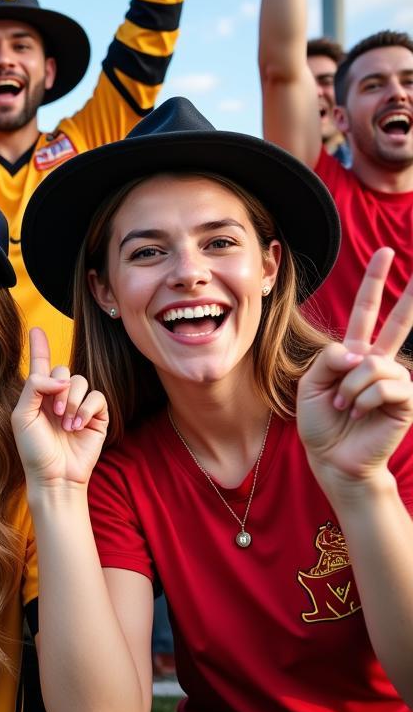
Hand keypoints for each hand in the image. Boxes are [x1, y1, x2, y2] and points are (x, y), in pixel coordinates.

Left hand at [12, 328, 108, 490]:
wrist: (54, 475)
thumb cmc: (33, 449)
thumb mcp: (22, 416)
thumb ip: (34, 388)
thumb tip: (62, 378)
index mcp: (38, 395)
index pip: (40, 365)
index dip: (39, 346)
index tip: (36, 329)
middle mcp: (59, 397)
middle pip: (63, 369)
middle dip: (59, 389)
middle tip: (55, 413)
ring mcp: (79, 406)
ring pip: (81, 382)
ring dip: (72, 402)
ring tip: (66, 425)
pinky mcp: (97, 417)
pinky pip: (97, 397)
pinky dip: (87, 409)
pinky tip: (78, 426)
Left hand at [298, 248, 412, 487]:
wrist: (332, 458)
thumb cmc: (320, 424)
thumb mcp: (310, 385)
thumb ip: (328, 360)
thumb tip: (360, 351)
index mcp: (354, 354)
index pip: (365, 312)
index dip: (374, 283)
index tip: (385, 253)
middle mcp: (379, 362)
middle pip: (397, 322)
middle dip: (410, 294)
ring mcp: (395, 379)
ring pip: (372, 364)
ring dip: (350, 388)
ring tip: (345, 407)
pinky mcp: (405, 399)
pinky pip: (382, 385)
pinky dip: (362, 400)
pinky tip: (359, 414)